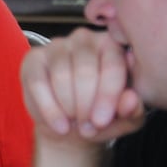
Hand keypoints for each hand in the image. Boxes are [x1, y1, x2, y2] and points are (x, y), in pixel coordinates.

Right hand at [20, 28, 143, 142]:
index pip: (113, 66)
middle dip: (85, 105)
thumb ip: (133, 109)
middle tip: (88, 127)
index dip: (107, 96)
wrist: (70, 126)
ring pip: (61, 76)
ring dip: (68, 107)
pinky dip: (48, 108)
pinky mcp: (33, 59)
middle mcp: (85, 38)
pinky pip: (37, 83)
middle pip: (85, 70)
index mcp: (114, 46)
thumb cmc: (101, 114)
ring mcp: (57, 45)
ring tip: (74, 124)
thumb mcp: (125, 118)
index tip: (101, 122)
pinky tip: (59, 125)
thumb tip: (131, 100)